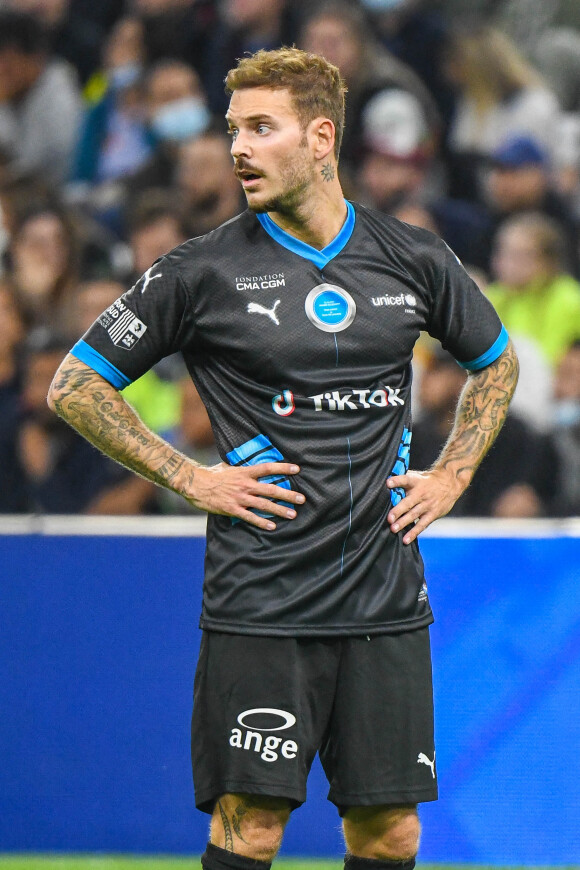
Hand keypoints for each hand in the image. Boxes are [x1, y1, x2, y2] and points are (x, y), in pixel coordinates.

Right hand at [184, 461, 304, 529]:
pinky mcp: (233, 509)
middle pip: (271, 489)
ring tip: (293, 514)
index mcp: (245, 472)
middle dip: (288, 494)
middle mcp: (245, 484)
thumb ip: (241, 468)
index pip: (267, 468)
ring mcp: (240, 498)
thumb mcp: (228, 466)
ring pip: (264, 504)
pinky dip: (261, 522)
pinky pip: (250, 517)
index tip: (297, 469)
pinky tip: (272, 526)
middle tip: (302, 499)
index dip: (283, 468)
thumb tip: (250, 464)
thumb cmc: (212, 474)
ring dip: (280, 510)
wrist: (195, 483)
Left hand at [386, 468, 463, 544]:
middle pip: (408, 502)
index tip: (388, 483)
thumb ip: (402, 480)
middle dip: (398, 510)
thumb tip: (384, 482)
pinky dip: (414, 532)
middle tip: (389, 518)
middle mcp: (421, 493)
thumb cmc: (427, 481)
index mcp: (415, 482)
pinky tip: (406, 540)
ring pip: (414, 514)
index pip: (405, 479)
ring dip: (403, 522)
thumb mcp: (417, 476)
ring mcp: (427, 505)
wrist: (449, 483)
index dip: (396, 481)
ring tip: (393, 529)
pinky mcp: (433, 514)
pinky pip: (422, 524)